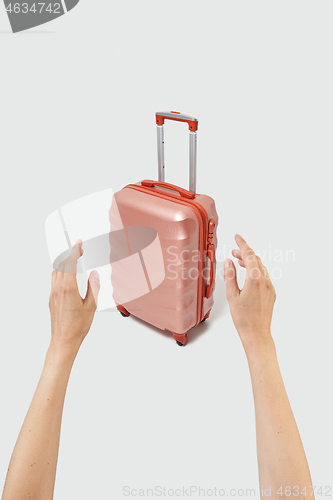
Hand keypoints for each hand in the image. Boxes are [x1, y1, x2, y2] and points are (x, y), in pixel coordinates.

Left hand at [49, 240, 99, 355]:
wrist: (64, 340)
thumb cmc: (77, 327)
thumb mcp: (91, 305)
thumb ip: (93, 287)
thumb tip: (94, 274)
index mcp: (68, 288)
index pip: (69, 263)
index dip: (74, 250)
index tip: (78, 243)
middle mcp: (58, 289)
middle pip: (61, 265)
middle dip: (70, 255)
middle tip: (79, 250)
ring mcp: (53, 294)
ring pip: (56, 272)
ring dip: (64, 263)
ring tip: (74, 260)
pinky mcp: (51, 299)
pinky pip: (54, 280)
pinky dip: (60, 272)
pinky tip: (68, 276)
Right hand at [224, 234, 275, 349]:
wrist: (257, 333)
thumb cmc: (243, 318)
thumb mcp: (231, 295)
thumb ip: (230, 276)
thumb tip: (229, 262)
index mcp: (254, 279)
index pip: (249, 255)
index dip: (242, 244)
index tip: (237, 237)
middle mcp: (265, 281)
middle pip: (256, 260)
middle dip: (245, 253)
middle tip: (234, 251)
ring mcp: (270, 287)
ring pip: (261, 268)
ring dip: (250, 262)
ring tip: (239, 262)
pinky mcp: (272, 294)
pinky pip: (264, 277)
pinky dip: (255, 271)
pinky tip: (248, 275)